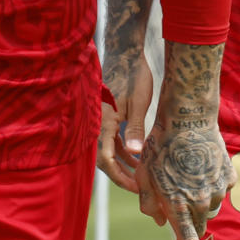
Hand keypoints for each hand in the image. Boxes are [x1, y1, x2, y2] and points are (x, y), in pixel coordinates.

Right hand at [98, 57, 153, 192]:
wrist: (125, 51)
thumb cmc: (133, 75)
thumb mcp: (139, 102)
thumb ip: (135, 128)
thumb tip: (135, 153)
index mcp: (103, 121)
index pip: (107, 160)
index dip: (121, 177)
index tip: (137, 188)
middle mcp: (98, 122)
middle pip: (105, 159)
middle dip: (122, 175)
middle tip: (141, 188)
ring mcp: (101, 119)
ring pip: (108, 149)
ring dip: (123, 163)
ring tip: (141, 175)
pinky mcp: (106, 114)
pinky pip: (110, 138)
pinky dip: (122, 149)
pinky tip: (136, 155)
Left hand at [137, 118, 230, 239]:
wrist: (188, 118)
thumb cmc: (160, 146)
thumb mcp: (145, 174)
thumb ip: (150, 202)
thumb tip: (159, 222)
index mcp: (177, 205)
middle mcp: (200, 201)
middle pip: (197, 223)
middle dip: (189, 217)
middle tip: (178, 191)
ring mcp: (217, 190)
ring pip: (209, 206)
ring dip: (199, 198)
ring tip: (187, 170)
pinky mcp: (228, 177)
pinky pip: (220, 189)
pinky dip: (210, 182)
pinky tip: (200, 163)